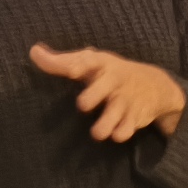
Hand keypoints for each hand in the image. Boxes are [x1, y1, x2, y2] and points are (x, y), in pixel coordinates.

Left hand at [30, 44, 186, 139]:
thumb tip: (33, 52)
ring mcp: (125, 99)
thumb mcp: (90, 62)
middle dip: (93, 96)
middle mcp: (113, 81)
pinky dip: (121, 133)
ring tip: (97, 133)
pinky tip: (115, 135)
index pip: (89, 61)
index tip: (70, 70)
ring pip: (116, 113)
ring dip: (105, 125)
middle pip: (104, 87)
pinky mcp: (134, 117)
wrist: (154, 85)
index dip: (78, 66)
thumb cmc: (110, 72)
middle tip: (82, 105)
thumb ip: (60, 61)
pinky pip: (128, 128)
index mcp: (101, 64)